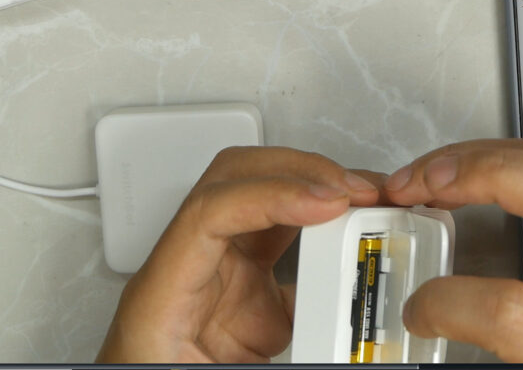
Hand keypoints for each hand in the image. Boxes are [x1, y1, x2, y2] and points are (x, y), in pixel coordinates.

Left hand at [96, 147, 386, 362]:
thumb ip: (276, 354)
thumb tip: (332, 344)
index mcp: (161, 296)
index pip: (210, 211)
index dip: (273, 194)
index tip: (326, 203)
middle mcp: (191, 273)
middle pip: (236, 181)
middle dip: (300, 171)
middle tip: (351, 189)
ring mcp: (219, 280)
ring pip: (264, 203)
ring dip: (315, 190)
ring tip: (361, 200)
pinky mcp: (246, 300)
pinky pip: (285, 247)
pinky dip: (325, 237)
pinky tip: (353, 242)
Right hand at [383, 139, 522, 362]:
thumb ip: (490, 340)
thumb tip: (427, 317)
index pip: (514, 311)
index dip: (447, 304)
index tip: (419, 308)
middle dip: (476, 174)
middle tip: (412, 186)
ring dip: (481, 156)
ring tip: (429, 173)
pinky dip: (502, 162)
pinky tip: (472, 173)